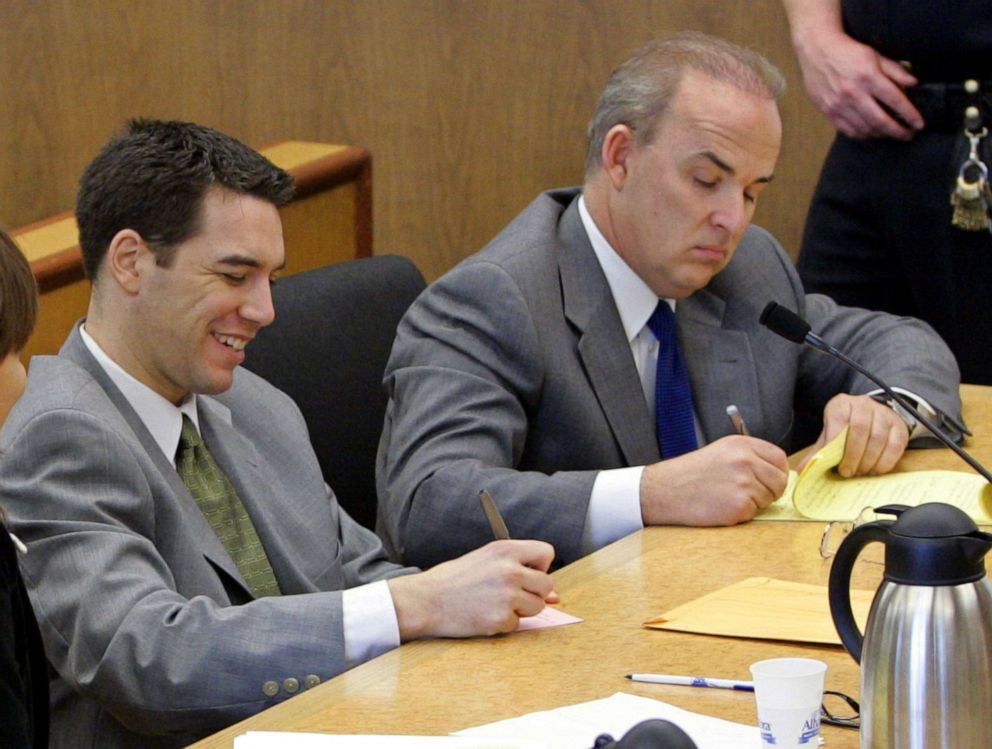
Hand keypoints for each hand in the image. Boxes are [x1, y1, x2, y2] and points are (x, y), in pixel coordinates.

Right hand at [388, 539, 556, 640]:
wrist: (426, 599)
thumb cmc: (455, 579)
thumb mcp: (486, 561)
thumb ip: (518, 569)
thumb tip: (555, 596)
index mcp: (505, 549)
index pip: (547, 552)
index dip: (541, 566)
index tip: (528, 574)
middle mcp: (509, 570)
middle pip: (547, 584)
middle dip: (535, 593)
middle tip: (512, 595)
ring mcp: (506, 596)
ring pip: (537, 607)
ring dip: (522, 610)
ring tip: (495, 604)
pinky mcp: (500, 619)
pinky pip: (518, 624)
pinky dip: (504, 623)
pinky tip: (485, 615)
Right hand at [639, 436, 788, 525]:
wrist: (665, 490)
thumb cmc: (691, 474)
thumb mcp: (721, 452)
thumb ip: (749, 458)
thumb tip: (777, 474)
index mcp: (742, 444)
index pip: (779, 458)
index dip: (776, 472)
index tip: (767, 480)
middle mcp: (745, 460)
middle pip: (779, 481)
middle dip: (769, 491)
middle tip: (746, 493)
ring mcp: (744, 482)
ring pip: (768, 499)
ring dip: (753, 503)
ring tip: (727, 497)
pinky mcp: (739, 504)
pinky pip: (755, 513)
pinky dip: (741, 514)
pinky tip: (722, 507)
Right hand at [792, 27, 922, 139]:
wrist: (817, 51)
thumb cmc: (848, 52)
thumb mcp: (875, 55)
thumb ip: (895, 70)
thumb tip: (914, 84)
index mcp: (868, 76)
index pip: (895, 100)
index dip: (910, 114)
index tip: (919, 124)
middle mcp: (853, 93)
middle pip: (880, 120)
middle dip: (898, 131)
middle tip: (909, 136)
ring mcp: (839, 104)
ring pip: (864, 128)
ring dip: (881, 134)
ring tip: (891, 134)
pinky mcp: (828, 111)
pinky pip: (848, 130)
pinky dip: (863, 135)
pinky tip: (872, 133)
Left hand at [797, 393, 908, 476]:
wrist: (871, 416)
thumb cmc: (846, 428)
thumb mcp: (830, 434)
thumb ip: (818, 451)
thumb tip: (803, 469)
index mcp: (841, 404)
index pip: (838, 419)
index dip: (835, 441)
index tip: (833, 461)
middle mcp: (863, 404)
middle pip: (860, 429)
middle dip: (853, 455)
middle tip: (847, 471)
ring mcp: (884, 414)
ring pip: (878, 438)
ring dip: (868, 460)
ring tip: (860, 472)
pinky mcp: (899, 426)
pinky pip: (895, 445)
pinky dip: (885, 461)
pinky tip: (876, 470)